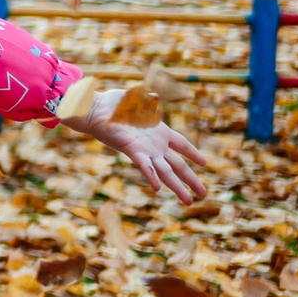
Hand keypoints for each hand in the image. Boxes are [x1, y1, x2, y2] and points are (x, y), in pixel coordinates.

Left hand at [64, 88, 211, 202]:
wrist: (93, 108)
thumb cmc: (113, 104)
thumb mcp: (138, 100)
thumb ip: (149, 99)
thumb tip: (155, 94)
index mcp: (160, 132)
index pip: (182, 145)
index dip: (193, 154)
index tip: (204, 164)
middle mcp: (155, 144)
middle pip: (179, 165)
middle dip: (191, 180)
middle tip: (203, 195)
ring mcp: (145, 149)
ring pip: (166, 171)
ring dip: (177, 187)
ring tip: (189, 202)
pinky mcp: (132, 150)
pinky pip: (145, 166)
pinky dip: (151, 176)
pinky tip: (157, 189)